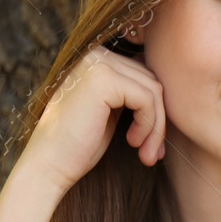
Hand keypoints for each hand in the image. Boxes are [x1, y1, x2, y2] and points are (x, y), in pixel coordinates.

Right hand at [17, 46, 167, 194]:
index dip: (153, 110)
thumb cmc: (78, 148)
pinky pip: (147, 99)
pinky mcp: (102, 79)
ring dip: (156, 126)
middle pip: (150, 80)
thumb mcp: (110, 113)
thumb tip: (173, 90)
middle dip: (158, 120)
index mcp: (94, 59)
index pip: (142, 75)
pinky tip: (132, 143)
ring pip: (153, 90)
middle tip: (153, 154)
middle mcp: (93, 53)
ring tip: (146, 154)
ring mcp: (96, 63)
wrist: (47, 168)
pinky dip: (149, 125)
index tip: (152, 144)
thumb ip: (131, 94)